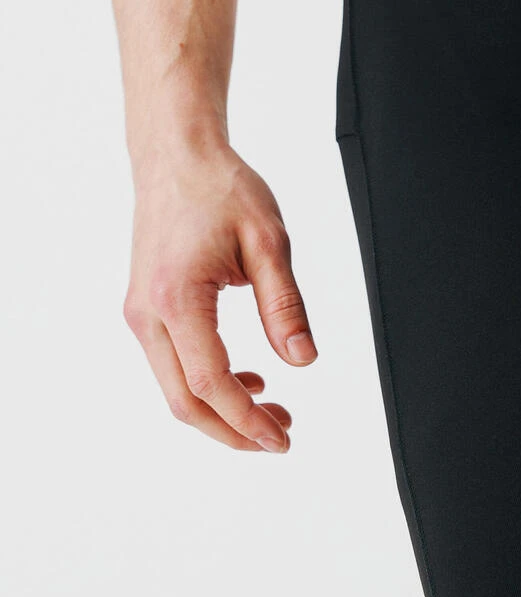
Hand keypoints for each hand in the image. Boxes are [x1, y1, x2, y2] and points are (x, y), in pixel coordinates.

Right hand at [122, 139, 316, 452]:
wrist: (177, 157)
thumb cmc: (220, 189)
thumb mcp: (268, 243)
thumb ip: (285, 306)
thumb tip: (303, 360)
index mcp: (178, 299)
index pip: (211, 384)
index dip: (247, 421)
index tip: (282, 439)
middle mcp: (148, 314)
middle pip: (184, 401)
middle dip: (233, 430)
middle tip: (280, 435)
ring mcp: (141, 313)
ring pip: (175, 388)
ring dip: (221, 409)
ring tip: (272, 409)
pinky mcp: (147, 307)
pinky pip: (173, 363)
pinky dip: (206, 384)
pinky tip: (246, 378)